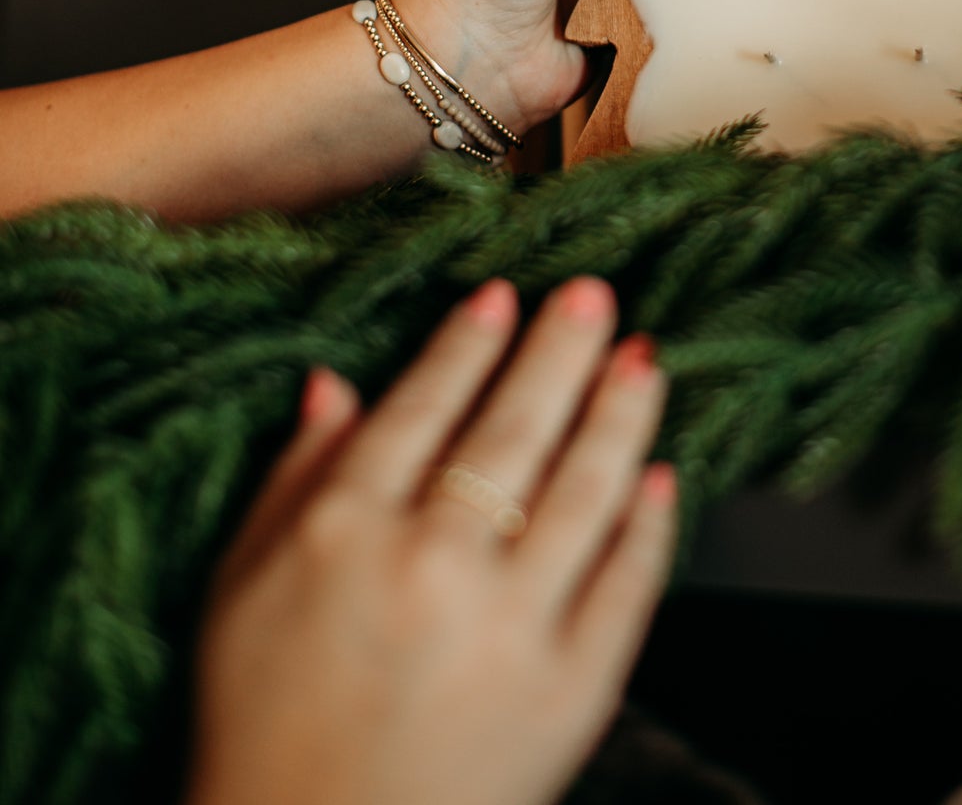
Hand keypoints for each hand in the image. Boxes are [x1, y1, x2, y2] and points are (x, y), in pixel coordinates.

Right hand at [189, 277, 675, 804]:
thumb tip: (333, 381)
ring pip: (585, 492)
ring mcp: (512, 629)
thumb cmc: (264, 725)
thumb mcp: (242, 589)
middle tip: (593, 295)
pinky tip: (660, 478)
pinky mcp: (572, 691)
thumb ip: (293, 477)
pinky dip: (650, 526)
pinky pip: (627, 586)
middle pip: (514, 431)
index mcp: (346, 533)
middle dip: (559, 351)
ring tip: (643, 361)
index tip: (501, 295)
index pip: (422, 407)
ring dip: (620, 416)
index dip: (467, 344)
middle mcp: (433, 567)